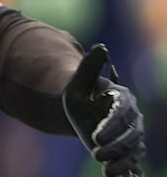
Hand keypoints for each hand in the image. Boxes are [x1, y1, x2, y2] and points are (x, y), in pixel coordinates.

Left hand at [63, 44, 145, 176]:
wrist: (81, 111)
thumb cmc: (80, 94)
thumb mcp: (78, 82)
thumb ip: (90, 65)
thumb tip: (102, 46)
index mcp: (122, 99)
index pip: (122, 114)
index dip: (111, 127)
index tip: (95, 137)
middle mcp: (132, 118)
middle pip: (131, 135)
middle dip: (115, 146)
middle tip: (96, 153)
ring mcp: (132, 135)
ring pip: (134, 150)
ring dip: (122, 162)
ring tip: (107, 171)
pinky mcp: (128, 149)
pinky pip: (134, 162)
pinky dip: (131, 172)